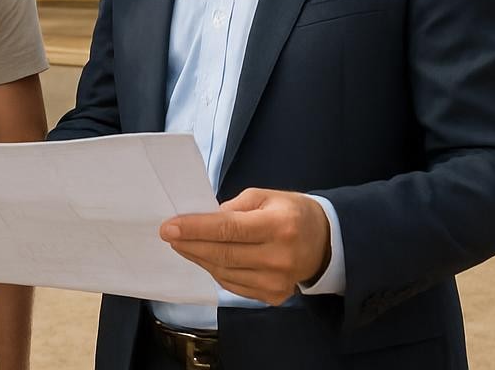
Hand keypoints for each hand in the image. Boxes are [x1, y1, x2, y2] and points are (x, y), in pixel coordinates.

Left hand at [160, 188, 330, 304]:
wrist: (325, 243)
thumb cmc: (291, 212)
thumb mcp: (265, 196)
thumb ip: (234, 208)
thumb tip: (203, 222)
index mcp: (279, 226)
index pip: (228, 229)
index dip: (195, 229)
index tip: (168, 227)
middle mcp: (279, 257)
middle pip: (223, 254)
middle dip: (191, 245)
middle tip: (169, 236)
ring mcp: (278, 282)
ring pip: (225, 273)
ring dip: (199, 258)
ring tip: (184, 245)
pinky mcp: (275, 297)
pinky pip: (234, 286)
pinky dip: (216, 271)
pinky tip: (206, 258)